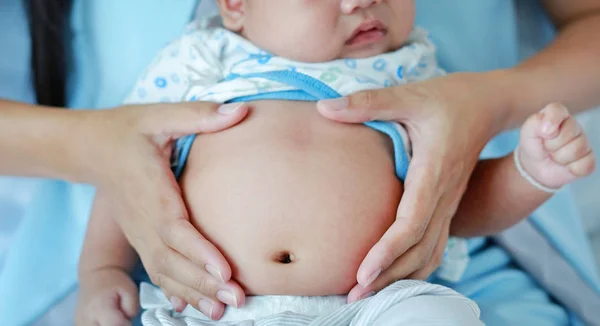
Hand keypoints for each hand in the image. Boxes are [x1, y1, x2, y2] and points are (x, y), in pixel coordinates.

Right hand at [75, 102, 248, 318]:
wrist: (88, 148)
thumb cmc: (128, 130)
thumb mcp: (159, 115)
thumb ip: (198, 115)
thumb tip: (240, 110)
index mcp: (151, 190)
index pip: (176, 228)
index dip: (199, 251)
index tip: (225, 270)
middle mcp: (143, 219)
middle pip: (172, 259)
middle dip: (203, 283)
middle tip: (236, 299)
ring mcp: (139, 233)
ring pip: (165, 272)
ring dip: (193, 293)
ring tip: (222, 311)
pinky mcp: (140, 239)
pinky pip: (157, 270)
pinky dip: (175, 290)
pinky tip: (191, 307)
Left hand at [317, 72, 508, 301]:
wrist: (488, 104)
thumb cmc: (448, 98)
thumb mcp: (409, 95)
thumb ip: (367, 103)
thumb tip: (323, 108)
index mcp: (433, 172)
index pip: (411, 224)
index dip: (387, 251)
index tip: (362, 273)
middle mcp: (443, 196)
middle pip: (419, 250)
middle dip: (388, 277)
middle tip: (353, 298)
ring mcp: (448, 203)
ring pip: (429, 253)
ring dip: (401, 277)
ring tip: (368, 294)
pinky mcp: (446, 205)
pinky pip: (434, 244)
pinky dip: (414, 266)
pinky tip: (393, 276)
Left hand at [519, 103, 595, 188]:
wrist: (536, 166)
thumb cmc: (533, 144)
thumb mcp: (527, 131)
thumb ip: (535, 122)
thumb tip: (550, 129)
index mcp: (558, 114)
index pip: (557, 110)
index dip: (549, 123)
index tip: (543, 133)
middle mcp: (574, 125)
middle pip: (568, 133)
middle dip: (551, 145)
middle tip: (546, 147)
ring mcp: (584, 142)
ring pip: (577, 150)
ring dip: (559, 157)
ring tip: (554, 156)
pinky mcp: (588, 159)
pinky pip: (585, 164)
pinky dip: (571, 169)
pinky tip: (564, 165)